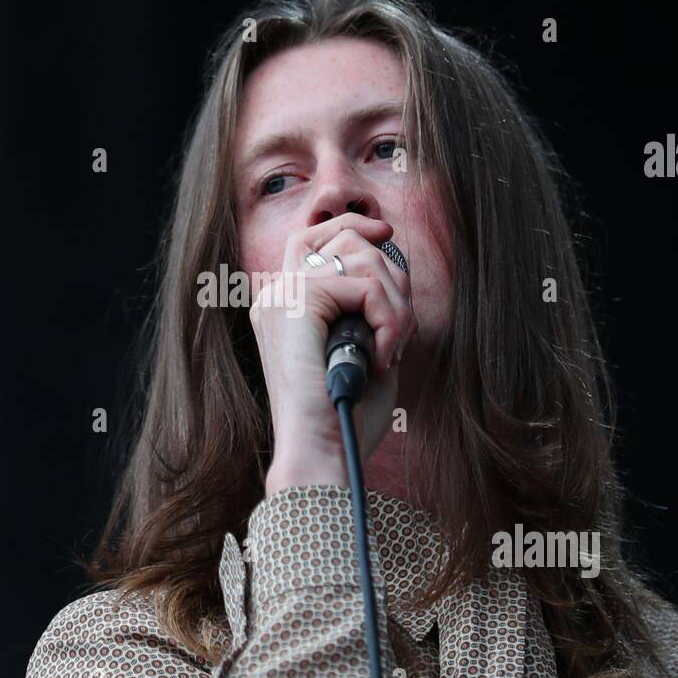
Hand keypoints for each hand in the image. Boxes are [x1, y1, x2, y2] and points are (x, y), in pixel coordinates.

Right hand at [248, 213, 417, 492]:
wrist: (321, 452)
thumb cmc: (345, 416)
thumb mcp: (365, 350)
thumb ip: (372, 309)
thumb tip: (397, 270)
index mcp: (284, 308)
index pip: (313, 238)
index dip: (351, 225)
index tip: (386, 233)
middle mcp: (277, 295)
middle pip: (339, 236)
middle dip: (388, 270)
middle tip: (400, 324)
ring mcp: (283, 295)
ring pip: (359, 257)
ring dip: (394, 303)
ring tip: (392, 348)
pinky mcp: (298, 300)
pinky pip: (366, 286)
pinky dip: (390, 320)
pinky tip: (384, 356)